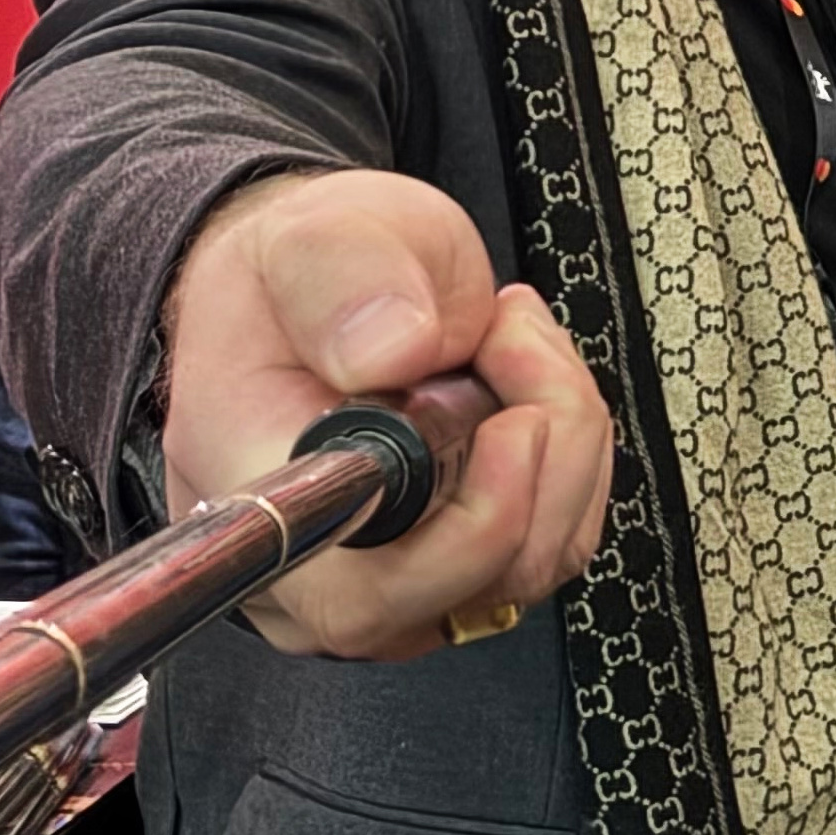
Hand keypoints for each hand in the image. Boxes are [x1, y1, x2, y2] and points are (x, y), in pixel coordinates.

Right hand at [161, 169, 609, 661]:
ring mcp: (408, 589)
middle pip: (490, 574)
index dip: (471, 531)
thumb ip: (339, 279)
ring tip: (505, 334)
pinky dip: (569, 445)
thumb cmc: (294, 288)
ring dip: (563, 427)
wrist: (307, 301)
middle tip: (508, 328)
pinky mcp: (469, 572)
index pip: (368, 596)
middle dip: (543, 433)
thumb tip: (394, 349)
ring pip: (543, 552)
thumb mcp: (307, 239)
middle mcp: (330, 582)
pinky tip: (521, 379)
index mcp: (266, 513)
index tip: (516, 424)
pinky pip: (561, 534)